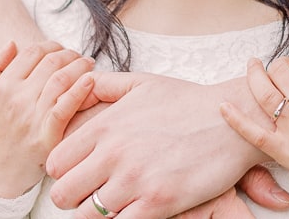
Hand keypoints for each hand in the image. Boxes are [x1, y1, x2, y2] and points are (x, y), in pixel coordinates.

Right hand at [0, 40, 94, 197]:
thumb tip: (11, 43)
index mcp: (1, 88)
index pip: (31, 53)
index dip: (50, 45)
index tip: (60, 49)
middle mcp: (16, 100)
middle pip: (50, 63)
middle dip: (69, 54)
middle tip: (78, 56)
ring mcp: (32, 118)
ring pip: (60, 80)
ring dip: (79, 66)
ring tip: (88, 64)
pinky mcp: (46, 136)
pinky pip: (65, 107)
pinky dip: (79, 91)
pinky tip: (90, 81)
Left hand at [45, 72, 285, 217]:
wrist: (233, 120)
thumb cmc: (188, 102)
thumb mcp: (142, 83)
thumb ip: (105, 86)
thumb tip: (80, 85)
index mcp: (105, 126)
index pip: (55, 163)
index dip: (65, 172)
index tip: (82, 172)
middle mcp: (113, 153)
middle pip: (63, 195)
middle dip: (75, 198)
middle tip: (95, 193)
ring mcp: (135, 180)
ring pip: (87, 216)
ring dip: (99, 213)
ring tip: (118, 203)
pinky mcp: (159, 202)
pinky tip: (138, 209)